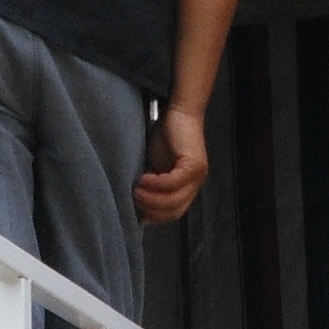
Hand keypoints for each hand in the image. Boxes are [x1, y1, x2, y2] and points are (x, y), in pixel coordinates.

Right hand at [136, 100, 208, 220]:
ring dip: (151, 199)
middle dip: (151, 210)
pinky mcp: (193, 165)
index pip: (173, 213)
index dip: (155, 217)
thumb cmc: (166, 137)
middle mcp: (196, 185)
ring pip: (174, 200)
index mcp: (188, 188)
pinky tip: (142, 179)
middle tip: (132, 201)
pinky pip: (172, 183)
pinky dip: (156, 185)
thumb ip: (151, 185)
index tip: (136, 213)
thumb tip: (137, 204)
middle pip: (174, 210)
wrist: (180, 111)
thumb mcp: (155, 167)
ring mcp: (197, 176)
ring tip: (134, 192)